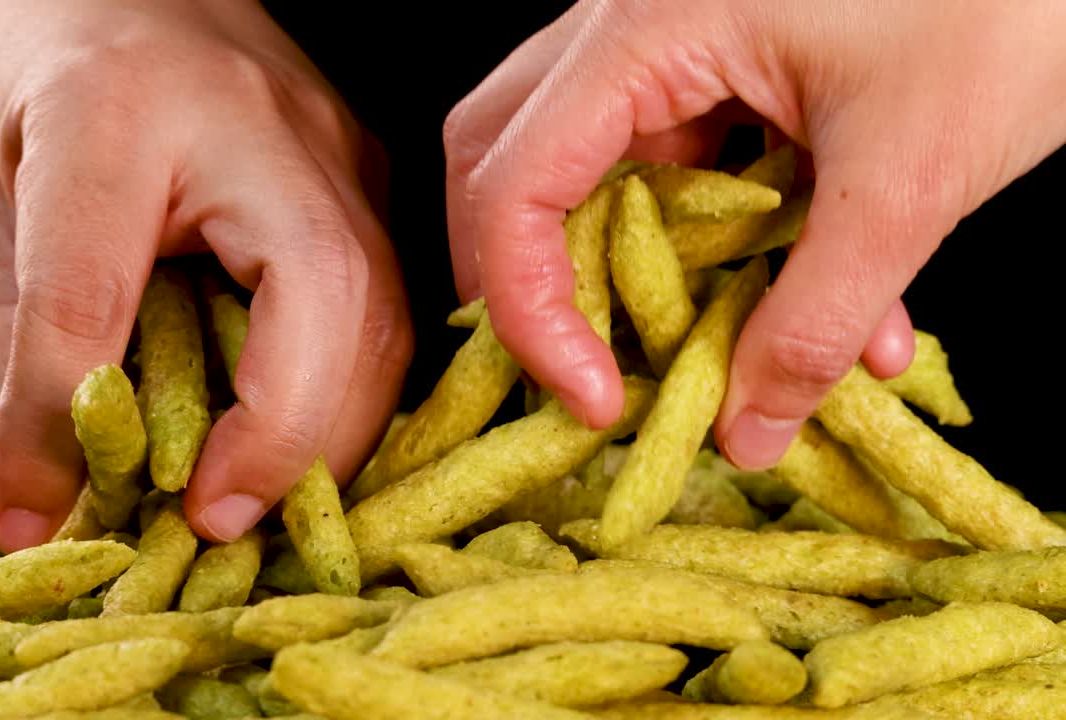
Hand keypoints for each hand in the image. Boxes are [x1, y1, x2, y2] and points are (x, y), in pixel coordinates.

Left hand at [0, 0, 411, 551]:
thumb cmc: (47, 76)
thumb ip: (9, 345)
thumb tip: (40, 498)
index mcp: (113, 108)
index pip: (96, 282)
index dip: (75, 414)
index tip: (57, 512)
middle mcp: (258, 123)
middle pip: (323, 294)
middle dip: (284, 436)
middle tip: (217, 521)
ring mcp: (335, 149)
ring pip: (383, 314)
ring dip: (328, 431)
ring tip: (251, 497)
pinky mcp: (369, 180)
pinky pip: (386, 309)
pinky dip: (344, 395)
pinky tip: (292, 436)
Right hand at [444, 0, 1065, 467]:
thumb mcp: (909, 179)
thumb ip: (816, 318)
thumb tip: (746, 436)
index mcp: (649, 25)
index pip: (518, 183)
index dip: (531, 309)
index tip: (596, 399)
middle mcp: (632, 23)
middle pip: (506, 163)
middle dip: (530, 281)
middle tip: (582, 370)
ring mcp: (668, 40)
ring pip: (584, 171)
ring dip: (627, 273)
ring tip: (690, 348)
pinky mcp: (716, 62)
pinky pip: (670, 166)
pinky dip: (703, 247)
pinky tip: (781, 298)